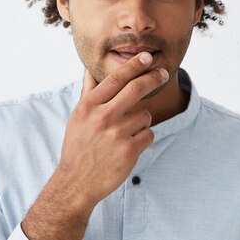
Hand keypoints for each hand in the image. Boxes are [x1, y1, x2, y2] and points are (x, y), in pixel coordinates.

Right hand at [56, 52, 168, 207]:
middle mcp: (102, 117)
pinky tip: (128, 146)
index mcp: (89, 106)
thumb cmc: (78, 145)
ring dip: (141, 122)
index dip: (134, 65)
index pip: (116, 78)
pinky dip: (143, 138)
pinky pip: (148, 134)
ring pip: (145, 115)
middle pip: (136, 88)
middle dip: (153, 77)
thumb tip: (89, 66)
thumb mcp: (78, 115)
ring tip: (124, 134)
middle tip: (163, 73)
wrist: (76, 182)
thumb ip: (88, 90)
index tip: (147, 57)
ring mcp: (116, 134)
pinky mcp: (129, 150)